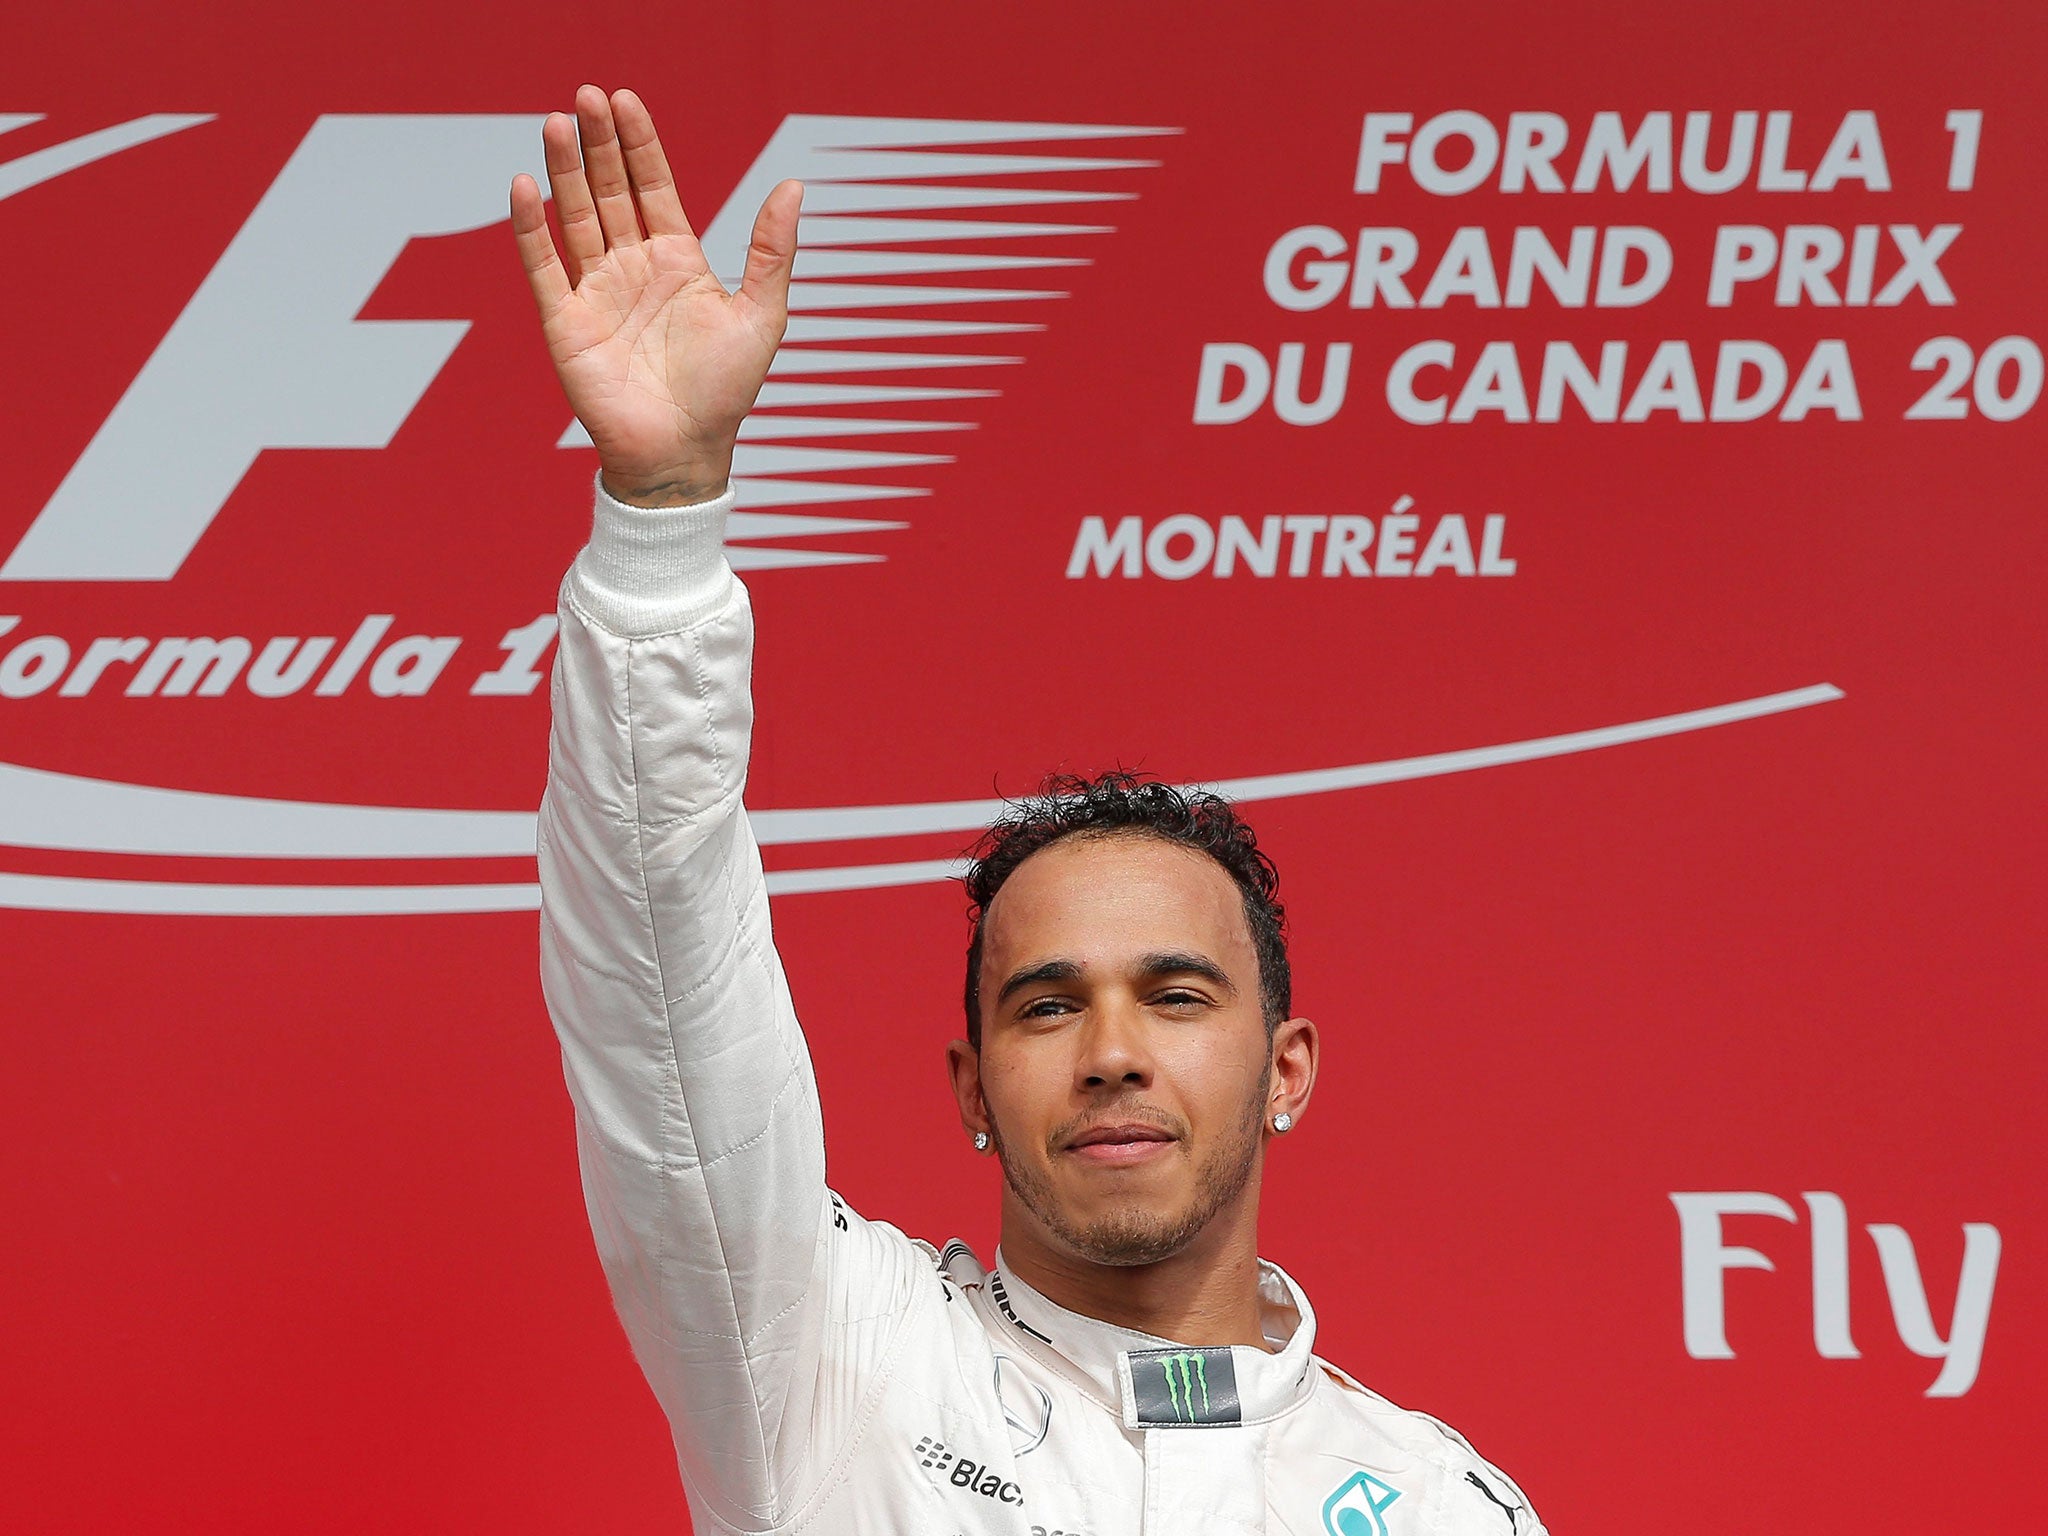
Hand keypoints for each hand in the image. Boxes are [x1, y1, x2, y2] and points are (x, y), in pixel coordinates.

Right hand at [510, 85, 800, 505]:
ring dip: (564, 170)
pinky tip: (526, 185)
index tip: (625, 99)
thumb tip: (794, 185)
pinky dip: (532, 228)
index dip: (639, 143)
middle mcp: (632, 268)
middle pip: (609, 190)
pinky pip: (544, 267)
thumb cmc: (726, 392)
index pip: (653, 186)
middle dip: (598, 143)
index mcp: (677, 261)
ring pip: (575, 216)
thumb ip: (772, 250)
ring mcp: (596, 292)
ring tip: (556, 122)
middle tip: (586, 96)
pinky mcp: (565, 323)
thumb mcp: (763, 314)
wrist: (686, 453)